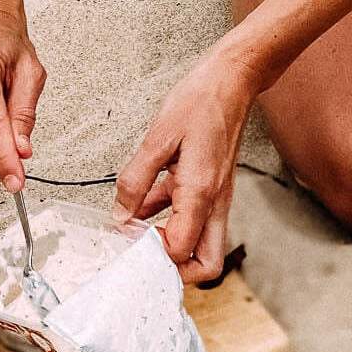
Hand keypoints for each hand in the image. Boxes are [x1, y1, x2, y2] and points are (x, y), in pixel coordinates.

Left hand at [113, 52, 255, 283]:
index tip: (127, 245)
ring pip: (202, 245)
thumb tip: (119, 214)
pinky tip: (143, 205)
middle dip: (177, 271)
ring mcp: (217, 196)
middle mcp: (215, 201)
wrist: (232, 80)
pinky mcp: (213, 187)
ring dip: (171, 246)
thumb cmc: (201, 101)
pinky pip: (194, 218)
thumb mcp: (158, 138)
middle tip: (143, 258)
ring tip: (134, 232)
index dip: (152, 256)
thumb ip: (135, 181)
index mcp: (201, 192)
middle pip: (207, 264)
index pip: (181, 250)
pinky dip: (170, 220)